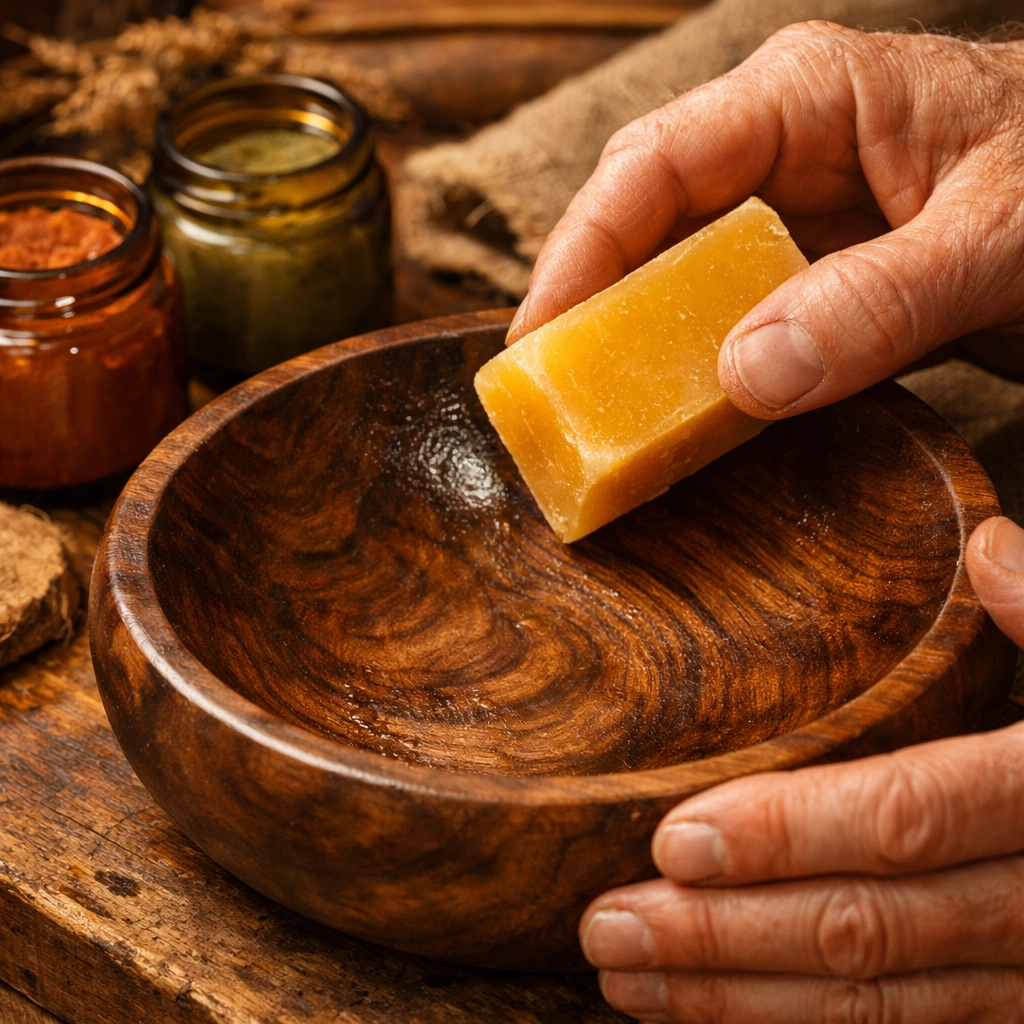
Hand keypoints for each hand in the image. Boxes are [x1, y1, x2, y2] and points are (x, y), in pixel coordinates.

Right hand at [506, 24, 1023, 417]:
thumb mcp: (993, 237)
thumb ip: (877, 303)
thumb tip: (743, 375)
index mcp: (805, 98)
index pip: (653, 166)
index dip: (581, 251)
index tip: (539, 337)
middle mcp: (778, 151)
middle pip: (641, 223)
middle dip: (590, 305)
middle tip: (550, 394)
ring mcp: (790, 216)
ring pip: (675, 277)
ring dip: (638, 347)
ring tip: (596, 418)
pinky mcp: (807, 276)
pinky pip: (727, 321)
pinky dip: (698, 372)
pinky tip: (679, 417)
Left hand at [579, 516, 1023, 1022]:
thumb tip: (994, 549)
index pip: (908, 817)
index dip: (789, 834)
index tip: (672, 841)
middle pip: (871, 930)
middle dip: (728, 938)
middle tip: (608, 930)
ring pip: (882, 1005)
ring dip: (743, 1001)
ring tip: (631, 981)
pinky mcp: (1023, 1006)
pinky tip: (722, 1014)